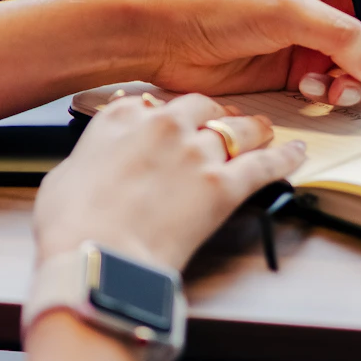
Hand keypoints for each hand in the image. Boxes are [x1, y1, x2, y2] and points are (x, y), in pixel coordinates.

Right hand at [33, 91, 303, 270]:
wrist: (97, 258)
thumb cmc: (71, 226)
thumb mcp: (65, 176)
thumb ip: (90, 157)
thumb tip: (95, 161)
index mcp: (121, 120)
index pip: (152, 103)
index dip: (166, 114)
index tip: (172, 121)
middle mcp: (163, 126)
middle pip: (201, 106)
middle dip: (214, 113)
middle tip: (223, 121)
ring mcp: (197, 153)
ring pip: (238, 129)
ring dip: (253, 129)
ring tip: (264, 131)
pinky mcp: (224, 186)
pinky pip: (265, 165)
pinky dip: (284, 158)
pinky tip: (295, 154)